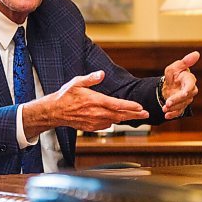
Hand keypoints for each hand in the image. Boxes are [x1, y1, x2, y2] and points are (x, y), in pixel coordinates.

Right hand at [22, 71, 148, 136]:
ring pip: (114, 120)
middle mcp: (97, 113)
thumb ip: (90, 78)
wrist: (55, 111)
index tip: (140, 107)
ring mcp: (94, 122)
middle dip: (134, 114)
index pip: (117, 105)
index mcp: (95, 101)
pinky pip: (106, 125)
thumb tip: (101, 74)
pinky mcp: (91, 127)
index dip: (130, 106)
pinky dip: (114, 121)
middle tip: (146, 113)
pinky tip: (117, 118)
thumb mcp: (77, 82)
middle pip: (120, 115)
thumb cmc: (66, 95)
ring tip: (136, 115)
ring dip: (125, 118)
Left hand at [162, 51, 199, 118]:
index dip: (188, 89)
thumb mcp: (174, 67)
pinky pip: (179, 112)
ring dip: (174, 108)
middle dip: (177, 100)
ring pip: (182, 105)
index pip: (191, 84)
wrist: (168, 85)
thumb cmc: (173, 75)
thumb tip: (196, 53)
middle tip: (167, 103)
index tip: (183, 93)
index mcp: (189, 79)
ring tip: (164, 108)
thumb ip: (184, 62)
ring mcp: (187, 99)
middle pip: (187, 96)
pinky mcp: (182, 106)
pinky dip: (173, 114)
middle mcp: (190, 90)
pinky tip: (166, 115)